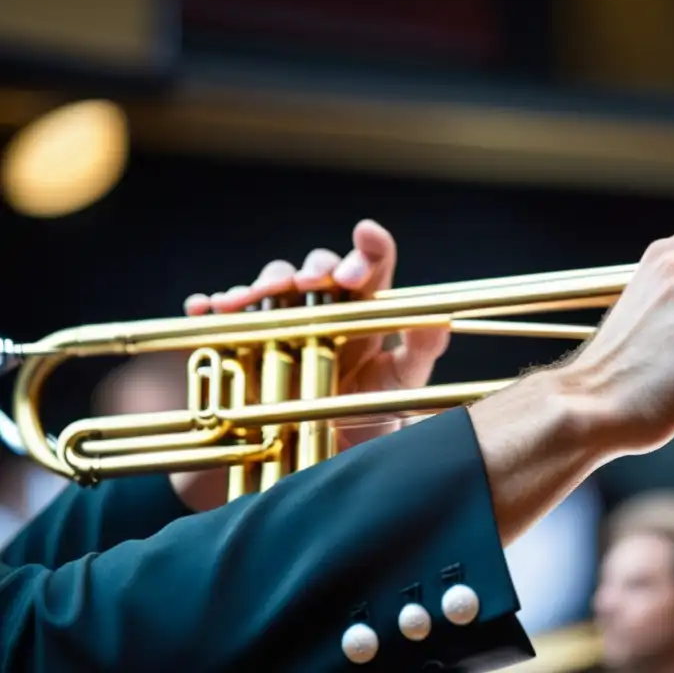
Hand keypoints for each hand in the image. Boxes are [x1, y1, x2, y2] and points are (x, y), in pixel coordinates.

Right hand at [171, 219, 449, 511]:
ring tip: (258, 294)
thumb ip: (423, 349)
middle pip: (316, 268)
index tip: (366, 237)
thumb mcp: (403, 384)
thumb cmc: (367, 416)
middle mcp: (321, 306)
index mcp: (364, 309)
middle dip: (315, 267)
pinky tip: (205, 308)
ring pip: (269, 282)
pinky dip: (209, 305)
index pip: (370, 264)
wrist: (316, 461)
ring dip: (263, 282)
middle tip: (316, 282)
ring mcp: (279, 320)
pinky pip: (218, 313)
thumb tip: (442, 319)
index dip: (369, 246)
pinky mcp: (239, 339)